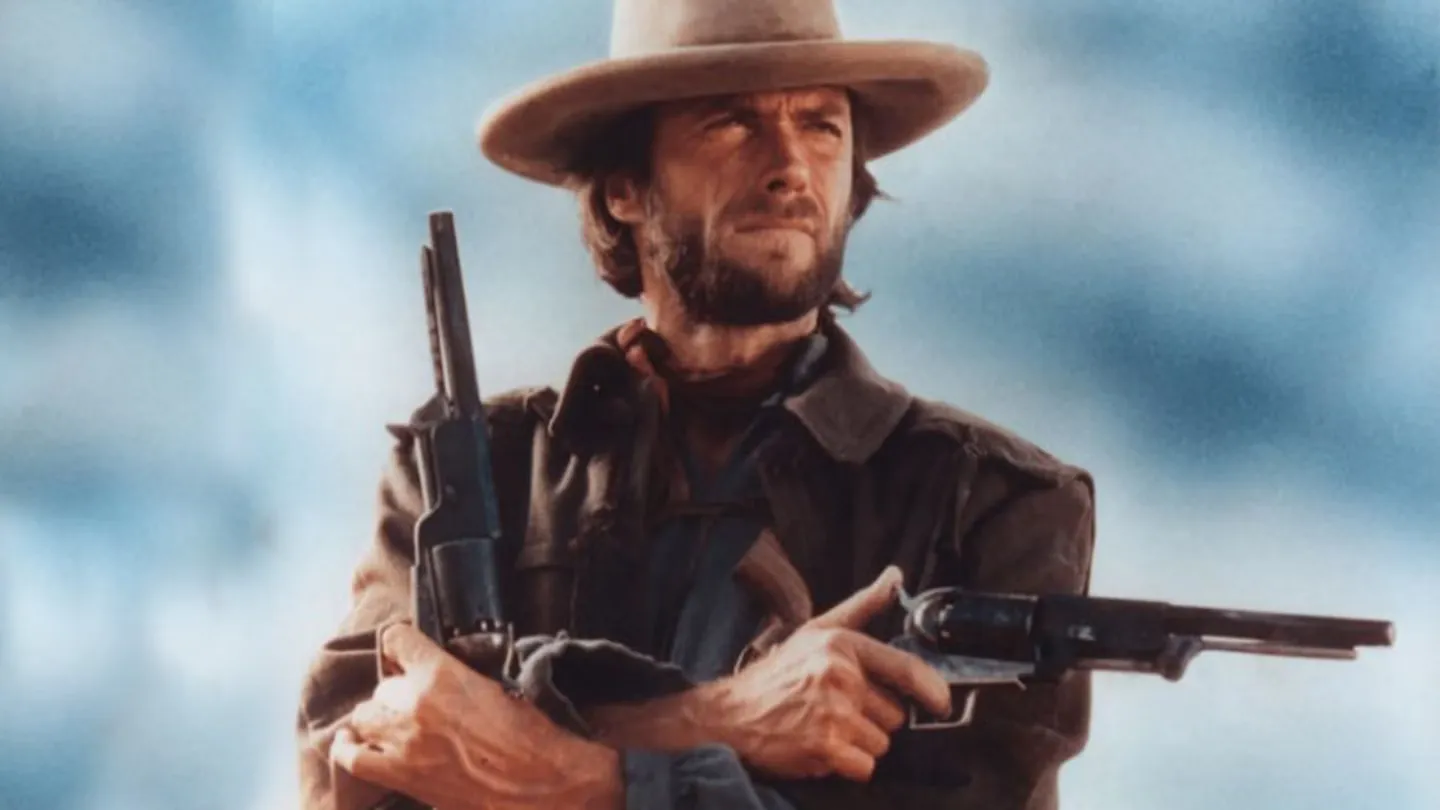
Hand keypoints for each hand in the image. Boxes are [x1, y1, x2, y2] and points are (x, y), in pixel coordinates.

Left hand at [329, 622, 622, 809]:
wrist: (543, 786)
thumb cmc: (533, 738)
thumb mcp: (503, 686)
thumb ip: (462, 677)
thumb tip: (446, 676)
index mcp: (443, 675)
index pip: (396, 640)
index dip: (400, 644)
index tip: (406, 649)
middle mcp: (415, 705)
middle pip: (382, 686)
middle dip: (398, 690)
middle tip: (419, 700)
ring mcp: (404, 744)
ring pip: (364, 717)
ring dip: (379, 717)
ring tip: (395, 722)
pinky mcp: (403, 777)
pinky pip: (354, 759)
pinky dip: (350, 747)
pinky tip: (352, 741)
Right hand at [706, 566, 951, 781]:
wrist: (730, 715)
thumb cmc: (777, 675)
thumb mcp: (818, 630)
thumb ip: (863, 605)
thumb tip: (895, 576)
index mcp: (842, 645)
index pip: (905, 668)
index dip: (932, 690)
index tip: (941, 703)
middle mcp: (839, 676)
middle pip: (895, 714)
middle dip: (873, 718)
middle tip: (839, 710)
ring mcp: (833, 712)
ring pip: (881, 743)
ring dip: (860, 744)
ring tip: (828, 728)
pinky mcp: (825, 746)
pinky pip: (865, 767)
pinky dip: (848, 766)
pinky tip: (824, 749)